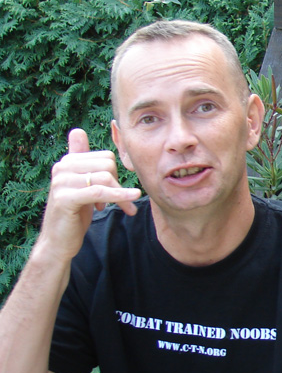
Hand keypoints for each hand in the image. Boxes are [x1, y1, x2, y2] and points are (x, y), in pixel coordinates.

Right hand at [38, 129, 141, 262]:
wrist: (59, 242)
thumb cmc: (74, 214)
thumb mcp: (82, 185)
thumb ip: (83, 161)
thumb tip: (77, 130)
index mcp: (67, 162)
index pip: (106, 157)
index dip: (116, 175)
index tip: (116, 192)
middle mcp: (61, 167)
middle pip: (107, 165)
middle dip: (119, 184)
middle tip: (121, 203)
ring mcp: (61, 182)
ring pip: (105, 178)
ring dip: (121, 196)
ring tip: (124, 208)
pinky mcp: (65, 197)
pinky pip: (99, 191)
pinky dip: (118, 196)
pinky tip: (131, 202)